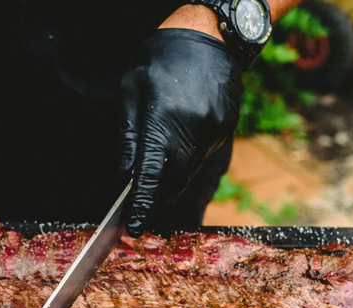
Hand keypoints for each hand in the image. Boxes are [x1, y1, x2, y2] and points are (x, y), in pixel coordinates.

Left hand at [119, 28, 243, 234]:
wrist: (207, 36)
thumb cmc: (160, 61)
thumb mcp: (132, 92)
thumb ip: (129, 136)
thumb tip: (126, 173)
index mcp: (162, 121)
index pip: (149, 174)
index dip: (141, 204)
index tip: (134, 227)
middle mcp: (191, 130)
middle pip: (174, 180)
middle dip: (159, 194)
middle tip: (144, 199)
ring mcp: (213, 129)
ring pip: (190, 169)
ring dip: (173, 174)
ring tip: (160, 160)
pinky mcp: (226, 126)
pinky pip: (204, 153)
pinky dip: (189, 156)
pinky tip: (181, 136)